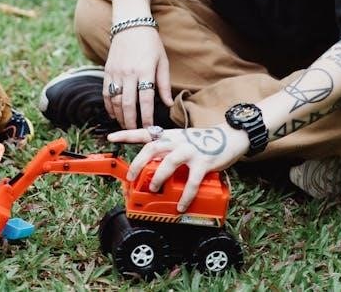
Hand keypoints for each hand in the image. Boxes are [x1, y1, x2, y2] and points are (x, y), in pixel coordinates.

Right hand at [103, 26, 171, 129]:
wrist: (130, 25)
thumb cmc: (150, 43)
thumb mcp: (162, 61)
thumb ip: (164, 84)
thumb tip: (169, 104)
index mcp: (145, 70)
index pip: (145, 99)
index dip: (147, 117)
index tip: (150, 128)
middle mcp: (129, 73)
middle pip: (128, 104)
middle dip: (131, 121)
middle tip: (136, 133)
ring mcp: (116, 72)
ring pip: (115, 101)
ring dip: (120, 117)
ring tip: (126, 126)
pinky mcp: (107, 71)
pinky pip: (106, 93)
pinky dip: (109, 106)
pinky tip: (114, 114)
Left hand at [107, 124, 248, 211]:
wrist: (229, 137)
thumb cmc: (202, 143)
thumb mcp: (181, 142)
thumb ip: (166, 152)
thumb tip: (151, 170)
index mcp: (169, 136)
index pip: (144, 133)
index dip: (126, 135)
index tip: (110, 137)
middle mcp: (177, 141)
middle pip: (151, 149)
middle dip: (138, 164)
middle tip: (131, 178)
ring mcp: (190, 151)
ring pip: (168, 163)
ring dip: (158, 178)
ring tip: (153, 189)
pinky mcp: (203, 163)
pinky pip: (190, 183)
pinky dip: (184, 196)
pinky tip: (180, 206)